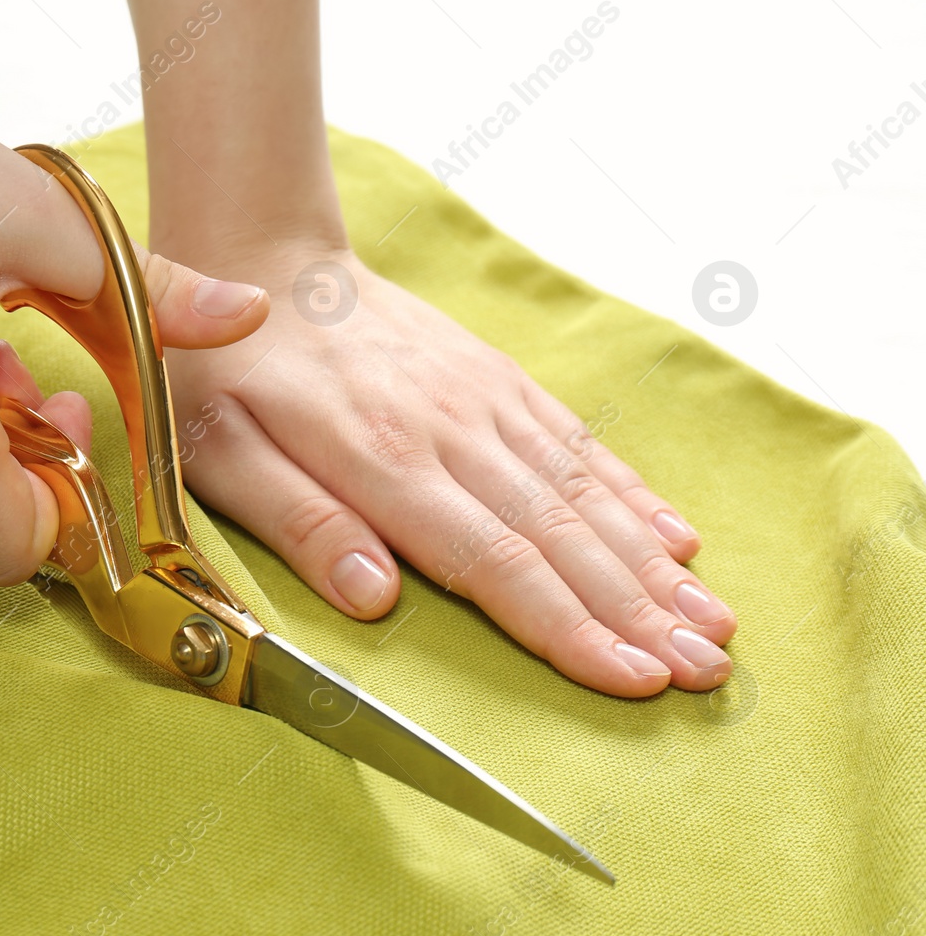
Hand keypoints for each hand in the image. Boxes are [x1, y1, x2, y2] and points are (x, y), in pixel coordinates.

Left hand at [165, 245, 735, 697]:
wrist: (264, 256)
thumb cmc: (225, 371)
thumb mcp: (221, 452)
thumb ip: (299, 522)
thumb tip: (375, 598)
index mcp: (382, 459)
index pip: (494, 560)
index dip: (567, 627)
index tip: (632, 679)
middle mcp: (451, 428)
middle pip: (561, 534)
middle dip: (639, 610)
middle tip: (706, 672)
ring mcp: (482, 397)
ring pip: (584, 491)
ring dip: (654, 562)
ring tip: (714, 621)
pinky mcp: (495, 377)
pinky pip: (576, 441)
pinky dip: (632, 493)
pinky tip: (677, 536)